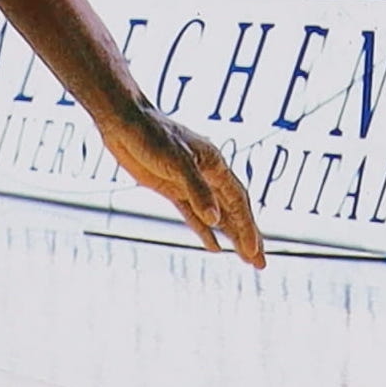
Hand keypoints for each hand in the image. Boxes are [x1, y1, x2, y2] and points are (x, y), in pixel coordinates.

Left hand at [101, 108, 266, 268]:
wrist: (124, 122)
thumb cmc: (152, 136)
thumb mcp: (177, 163)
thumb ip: (197, 191)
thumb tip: (216, 220)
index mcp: (215, 165)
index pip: (238, 202)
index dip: (248, 227)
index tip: (254, 252)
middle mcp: (207, 175)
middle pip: (233, 211)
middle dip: (247, 237)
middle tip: (260, 264)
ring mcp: (190, 184)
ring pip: (216, 215)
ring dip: (231, 236)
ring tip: (245, 258)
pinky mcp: (172, 189)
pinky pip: (193, 215)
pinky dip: (205, 231)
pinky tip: (214, 247)